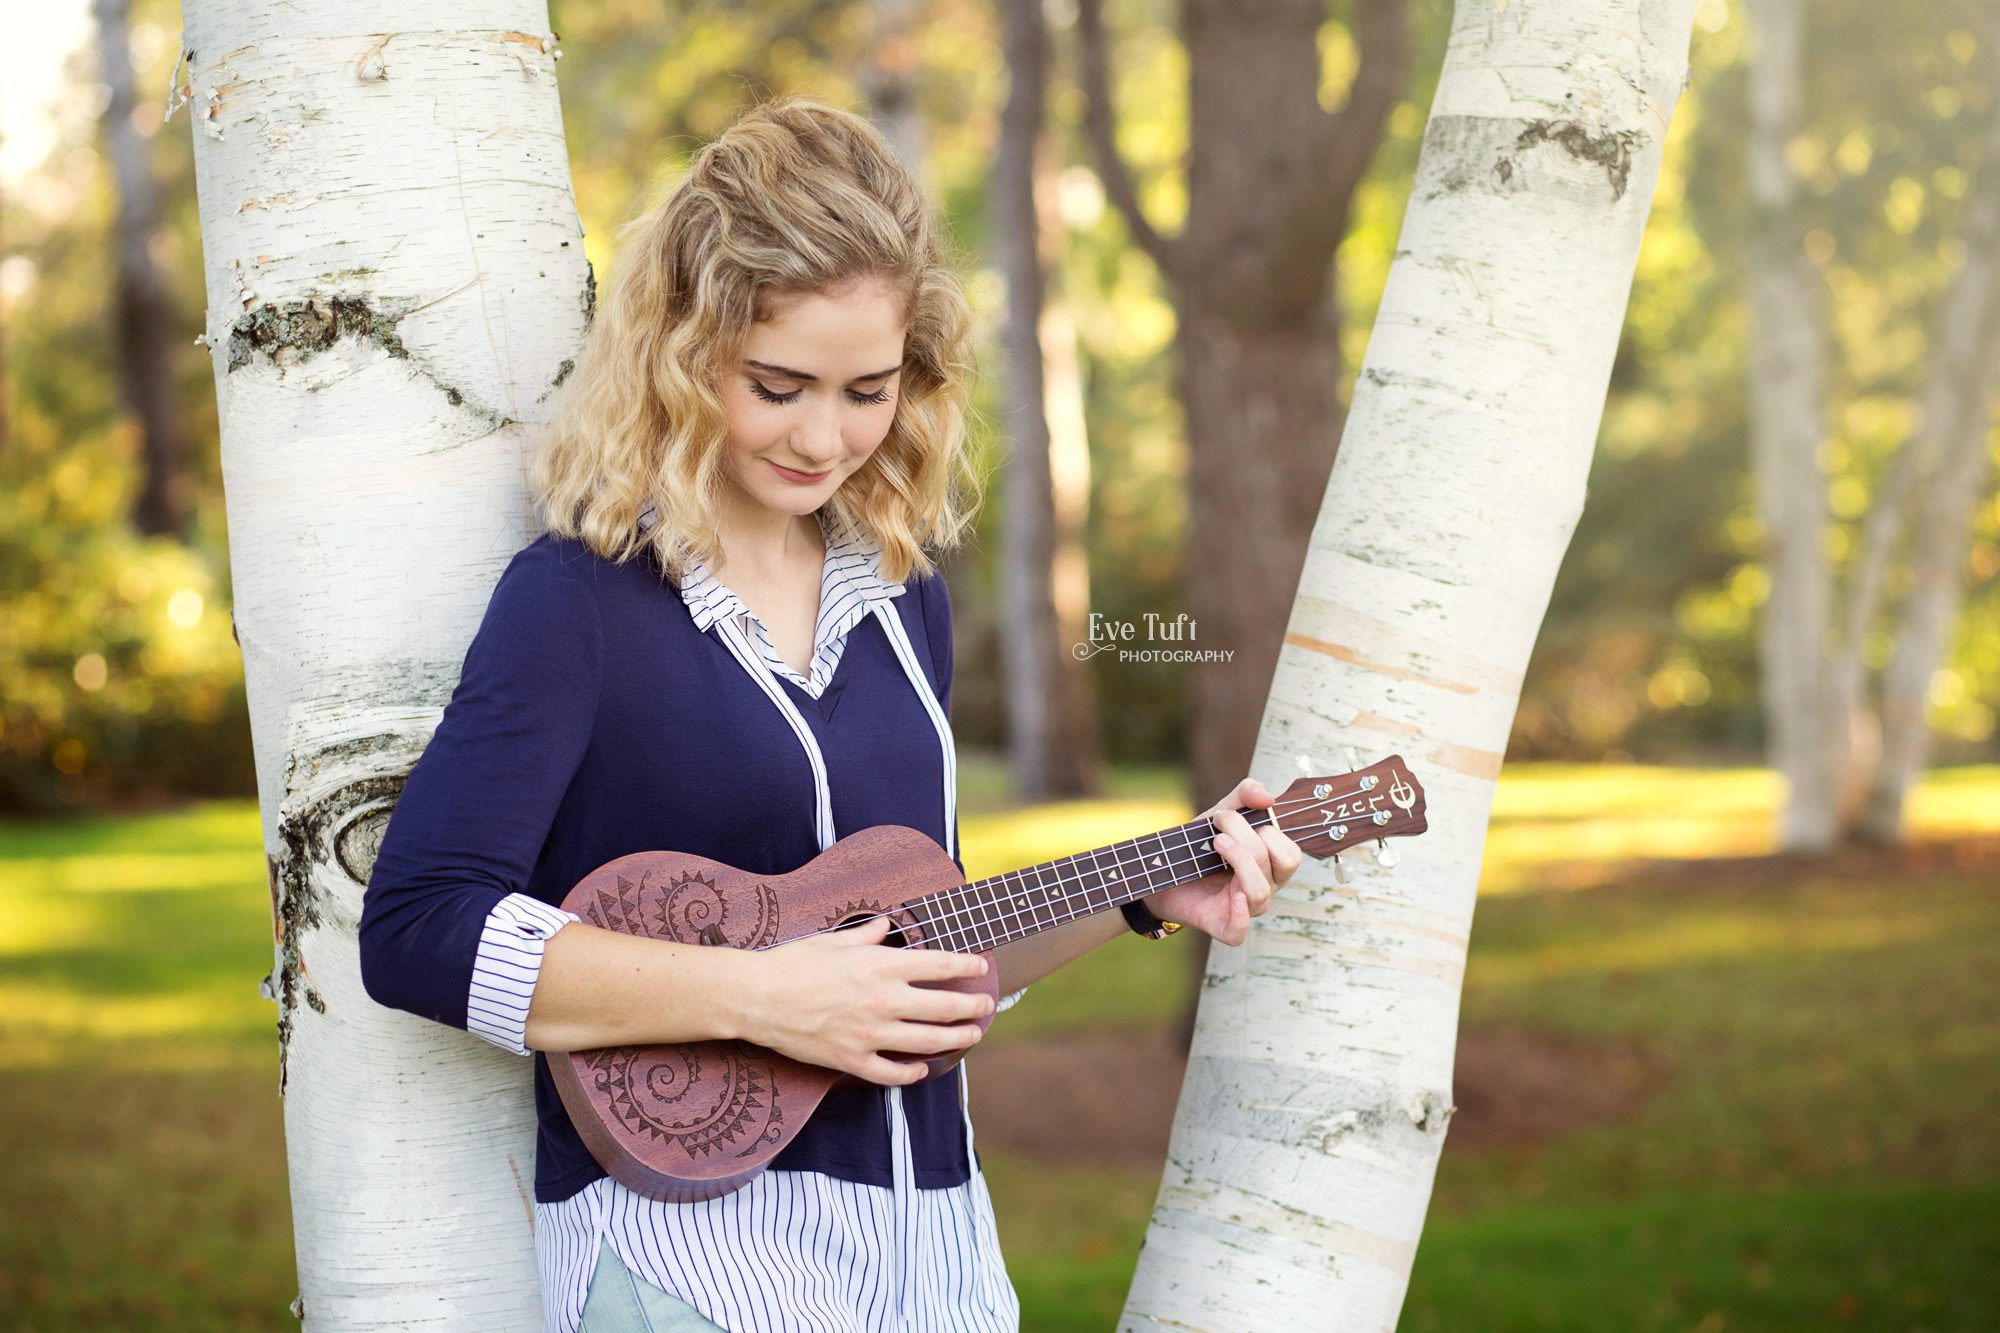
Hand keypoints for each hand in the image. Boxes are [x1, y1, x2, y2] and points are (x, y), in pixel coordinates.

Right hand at [741, 916, 994, 1084]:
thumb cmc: (793, 963)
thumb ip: (867, 936)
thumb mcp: (833, 940)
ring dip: (954, 1039)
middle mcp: (882, 1001)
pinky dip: (910, 1073)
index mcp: (881, 966)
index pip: (939, 966)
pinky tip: (921, 1069)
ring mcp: (869, 1034)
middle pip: (943, 1007)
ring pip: (926, 1042)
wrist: (757, 998)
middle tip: (986, 1006)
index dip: (967, 967)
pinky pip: (891, 1073)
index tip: (980, 967)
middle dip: (971, 1007)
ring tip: (970, 1035)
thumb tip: (885, 925)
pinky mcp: (851, 1060)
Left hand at [1144, 776, 1300, 946]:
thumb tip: (1267, 798)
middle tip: (1219, 829)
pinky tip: (1232, 896)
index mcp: (1270, 865)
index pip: (1291, 854)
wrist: (1159, 870)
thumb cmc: (1198, 845)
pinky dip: (1239, 915)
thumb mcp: (1221, 813)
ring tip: (1215, 843)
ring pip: (1259, 892)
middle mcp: (1263, 887)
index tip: (1230, 816)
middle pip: (1280, 867)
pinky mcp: (1221, 925)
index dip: (1268, 831)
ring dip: (1240, 860)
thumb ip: (1245, 795)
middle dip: (1250, 840)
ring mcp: (1244, 909)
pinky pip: (1239, 931)